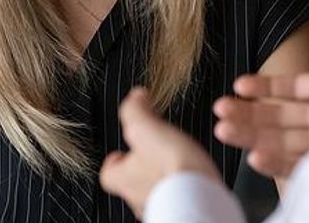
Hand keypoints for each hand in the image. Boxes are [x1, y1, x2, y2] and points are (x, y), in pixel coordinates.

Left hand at [100, 87, 221, 218]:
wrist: (200, 199)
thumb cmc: (171, 167)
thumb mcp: (146, 128)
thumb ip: (135, 111)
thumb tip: (135, 96)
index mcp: (123, 179)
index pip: (108, 173)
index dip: (116, 160)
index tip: (122, 149)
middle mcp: (137, 199)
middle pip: (132, 183)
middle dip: (142, 167)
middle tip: (155, 153)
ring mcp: (160, 208)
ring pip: (155, 192)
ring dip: (163, 179)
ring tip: (178, 164)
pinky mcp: (183, 211)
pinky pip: (178, 200)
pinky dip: (182, 189)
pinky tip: (194, 179)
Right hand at [213, 0, 308, 178]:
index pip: (292, 88)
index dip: (263, 86)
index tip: (236, 84)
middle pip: (279, 118)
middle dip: (246, 115)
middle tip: (217, 112)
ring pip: (283, 141)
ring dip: (252, 137)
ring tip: (223, 130)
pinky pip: (302, 166)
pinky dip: (278, 163)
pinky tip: (256, 156)